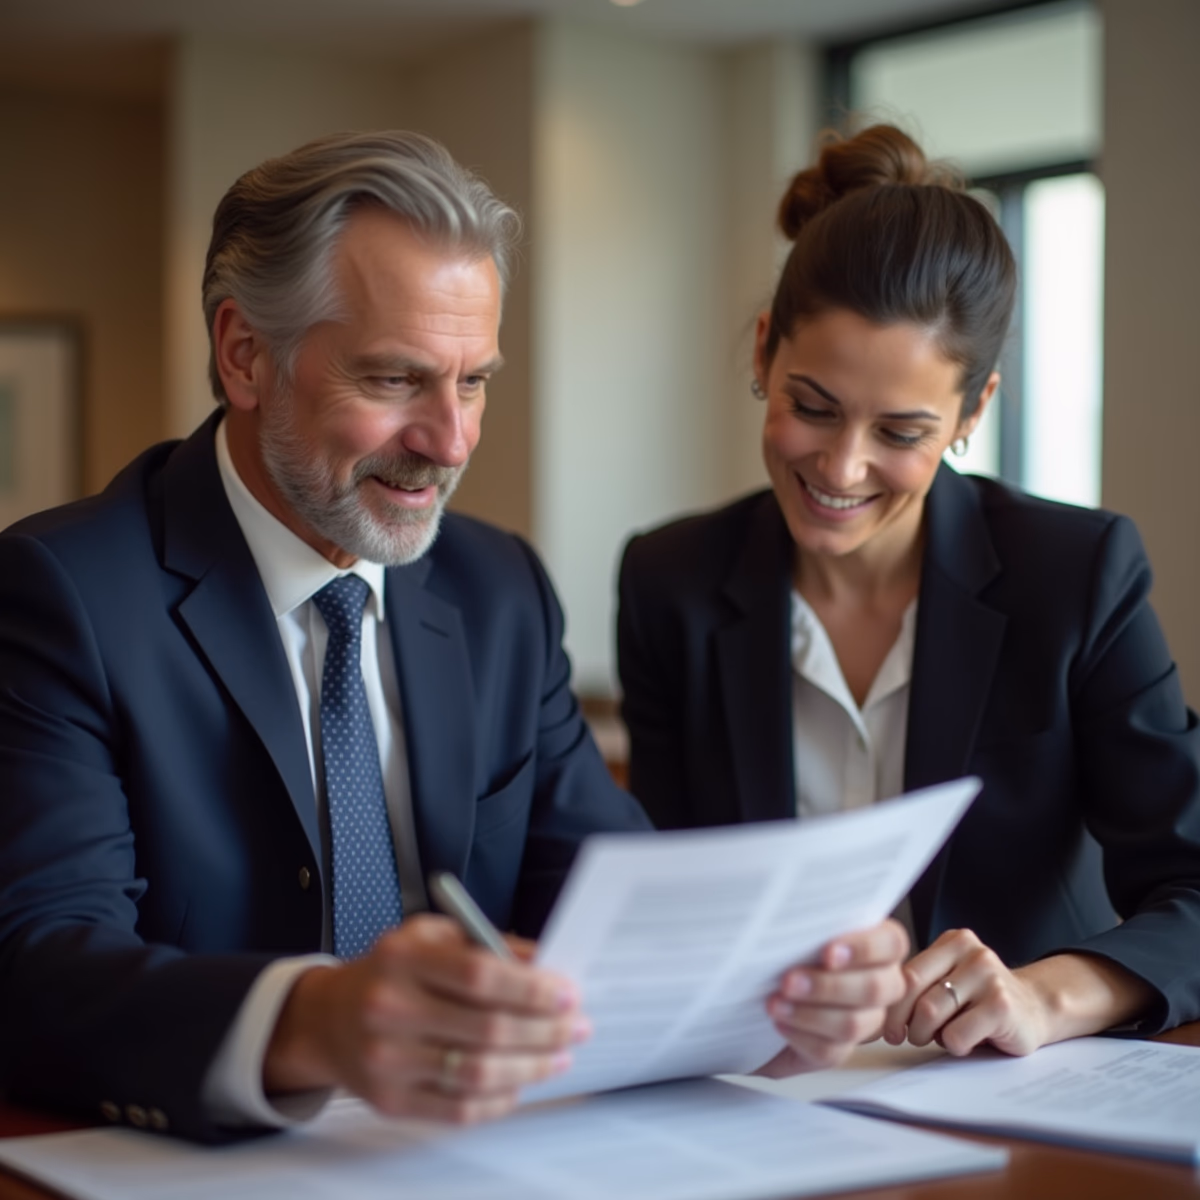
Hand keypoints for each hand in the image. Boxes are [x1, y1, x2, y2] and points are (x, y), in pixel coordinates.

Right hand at [264, 914, 587, 1122]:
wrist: (328, 1017)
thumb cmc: (390, 971)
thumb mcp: (431, 937)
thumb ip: (487, 945)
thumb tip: (544, 964)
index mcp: (403, 957)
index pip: (479, 975)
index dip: (530, 988)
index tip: (567, 993)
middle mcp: (390, 1008)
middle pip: (485, 1029)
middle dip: (544, 1030)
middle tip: (576, 1026)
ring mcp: (387, 1060)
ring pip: (477, 1074)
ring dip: (530, 1067)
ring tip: (559, 1056)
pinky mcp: (390, 1100)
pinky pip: (458, 1109)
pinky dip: (499, 1099)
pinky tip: (520, 1082)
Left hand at [760, 919, 908, 1074]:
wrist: (749, 988)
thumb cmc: (776, 945)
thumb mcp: (791, 924)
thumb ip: (806, 915)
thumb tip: (797, 907)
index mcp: (873, 942)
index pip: (892, 942)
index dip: (865, 949)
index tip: (828, 952)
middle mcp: (877, 980)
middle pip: (877, 988)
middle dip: (830, 985)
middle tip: (789, 980)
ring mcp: (862, 1018)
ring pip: (854, 1023)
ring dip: (811, 1013)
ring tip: (775, 1003)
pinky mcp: (837, 1048)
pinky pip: (830, 1051)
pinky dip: (801, 1035)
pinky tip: (778, 1022)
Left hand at [882, 928, 1047, 1056]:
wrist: (1035, 1009)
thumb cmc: (980, 1000)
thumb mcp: (950, 980)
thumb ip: (920, 985)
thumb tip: (873, 1006)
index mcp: (953, 941)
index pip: (906, 973)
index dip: (890, 1005)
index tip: (884, 1028)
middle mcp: (971, 952)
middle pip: (914, 992)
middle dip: (905, 1022)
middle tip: (907, 1037)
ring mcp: (989, 976)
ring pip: (931, 1012)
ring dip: (929, 1035)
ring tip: (942, 1036)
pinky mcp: (1002, 1006)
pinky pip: (957, 1035)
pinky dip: (954, 1046)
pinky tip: (967, 1040)